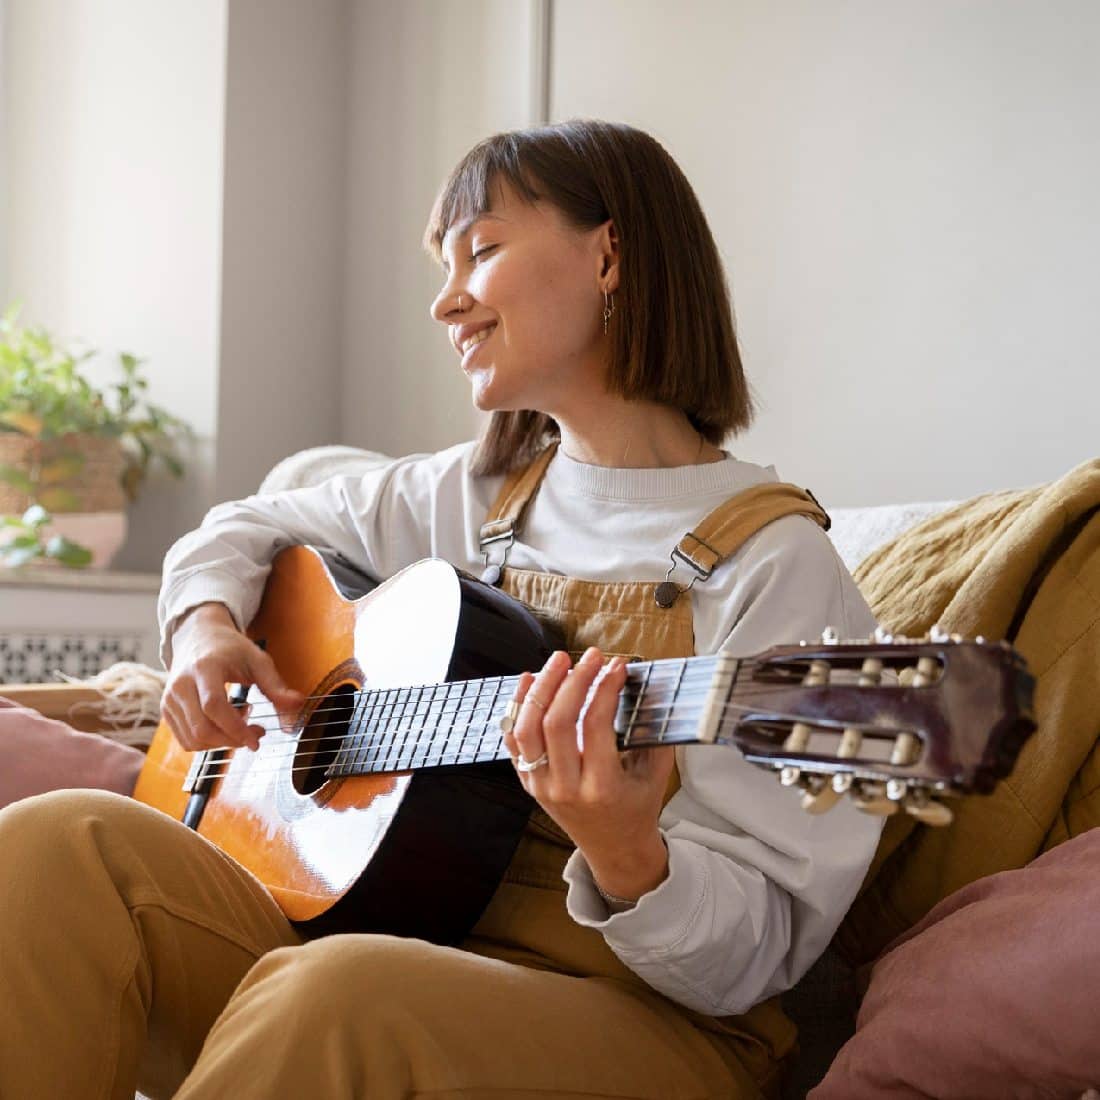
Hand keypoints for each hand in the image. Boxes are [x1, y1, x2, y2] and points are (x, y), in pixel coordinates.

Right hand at [162, 603, 304, 751]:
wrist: (198, 637)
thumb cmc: (230, 649)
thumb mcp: (258, 660)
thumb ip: (276, 686)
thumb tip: (298, 705)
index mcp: (204, 668)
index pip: (214, 706)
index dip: (235, 729)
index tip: (257, 740)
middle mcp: (180, 685)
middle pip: (201, 728)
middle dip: (232, 740)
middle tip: (256, 734)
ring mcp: (169, 699)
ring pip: (193, 739)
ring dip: (222, 742)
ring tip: (241, 722)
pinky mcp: (167, 710)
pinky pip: (187, 740)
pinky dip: (209, 741)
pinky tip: (224, 724)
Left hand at [502, 647, 674, 902]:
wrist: (614, 849)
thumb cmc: (638, 807)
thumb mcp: (656, 774)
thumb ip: (654, 732)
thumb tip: (651, 683)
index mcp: (602, 788)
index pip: (595, 726)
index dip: (605, 688)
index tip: (617, 666)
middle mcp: (565, 788)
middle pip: (556, 722)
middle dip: (573, 681)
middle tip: (590, 656)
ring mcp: (541, 787)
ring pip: (527, 728)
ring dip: (541, 688)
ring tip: (558, 661)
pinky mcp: (528, 783)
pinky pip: (513, 741)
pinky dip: (516, 707)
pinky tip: (527, 680)